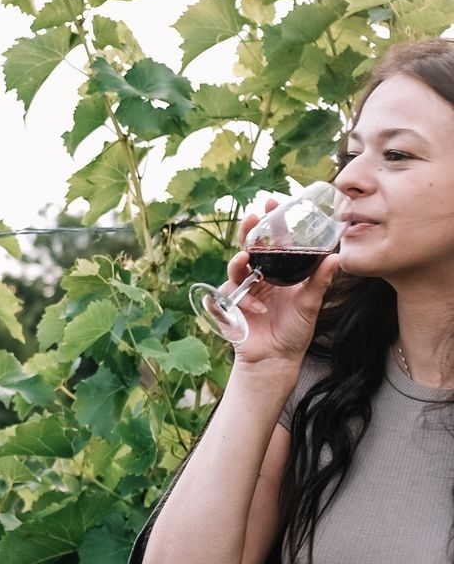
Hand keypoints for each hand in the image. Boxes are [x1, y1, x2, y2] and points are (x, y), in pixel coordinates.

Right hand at [226, 200, 339, 366]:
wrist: (277, 360)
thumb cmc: (294, 331)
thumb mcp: (310, 303)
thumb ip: (319, 280)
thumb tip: (336, 256)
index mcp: (275, 273)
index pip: (271, 242)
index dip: (270, 223)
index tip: (271, 203)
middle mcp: (257, 278)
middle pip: (247, 248)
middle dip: (247, 232)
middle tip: (252, 219)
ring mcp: (241, 292)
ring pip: (234, 270)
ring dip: (238, 264)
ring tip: (245, 260)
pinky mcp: (228, 310)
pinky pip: (226, 298)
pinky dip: (241, 301)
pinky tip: (256, 309)